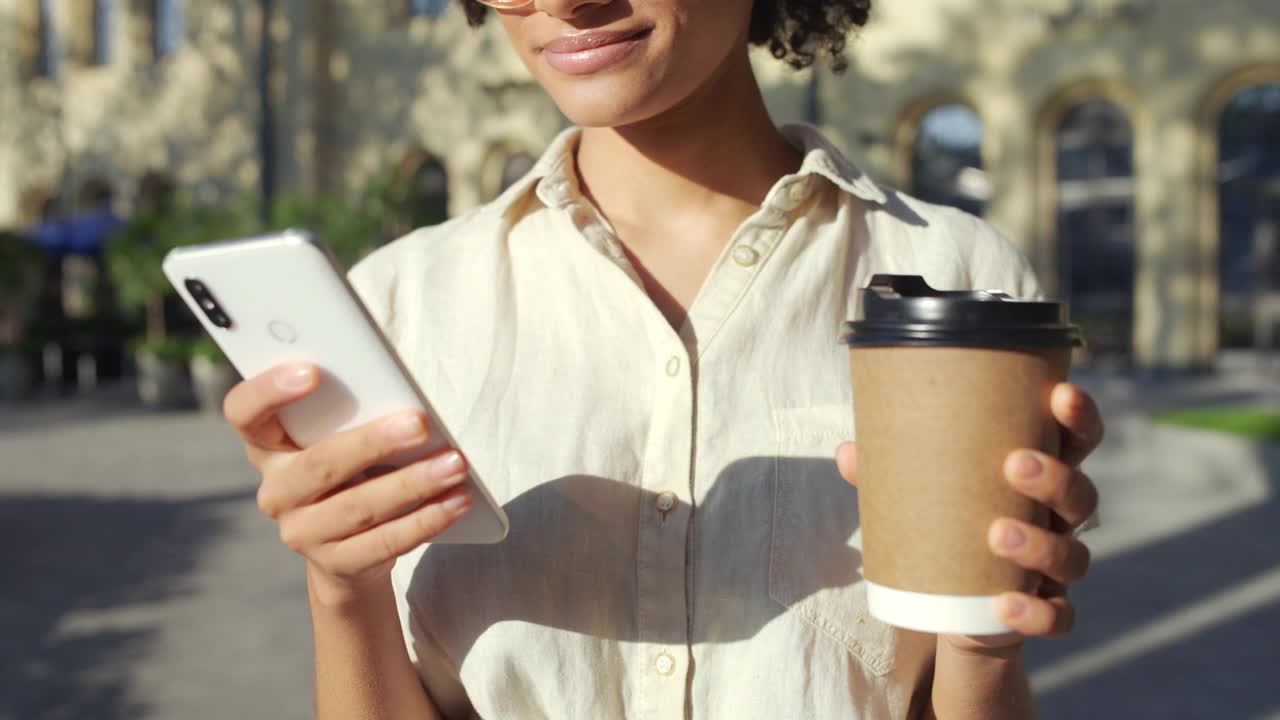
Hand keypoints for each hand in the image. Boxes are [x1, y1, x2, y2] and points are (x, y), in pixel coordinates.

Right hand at [223, 363, 473, 603]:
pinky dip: (426, 520)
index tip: (312, 370)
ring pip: (358, 506)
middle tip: (420, 423)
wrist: (349, 546)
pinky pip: (385, 542)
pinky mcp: (336, 564)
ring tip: (455, 465)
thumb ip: (352, 413)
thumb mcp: (341, 436)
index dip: (268, 391)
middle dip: (373, 443)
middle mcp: (276, 491)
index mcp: (267, 445)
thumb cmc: (351, 467)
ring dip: (413, 484)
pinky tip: (456, 501)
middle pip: (320, 464)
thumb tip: (401, 399)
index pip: (244, 412)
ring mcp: (302, 532)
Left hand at [836, 382, 1102, 651]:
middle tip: (1014, 464)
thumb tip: (847, 452)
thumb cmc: (946, 526)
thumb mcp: (920, 496)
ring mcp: (1058, 570)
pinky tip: (1005, 604)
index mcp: (1042, 476)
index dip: (1078, 416)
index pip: (1075, 440)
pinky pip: (1058, 617)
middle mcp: (1060, 520)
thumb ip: (888, 474)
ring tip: (996, 533)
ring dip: (1040, 544)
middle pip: (1081, 494)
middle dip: (1056, 478)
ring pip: (1074, 556)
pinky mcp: (1048, 613)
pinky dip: (1036, 613)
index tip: (1061, 393)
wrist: (956, 610)